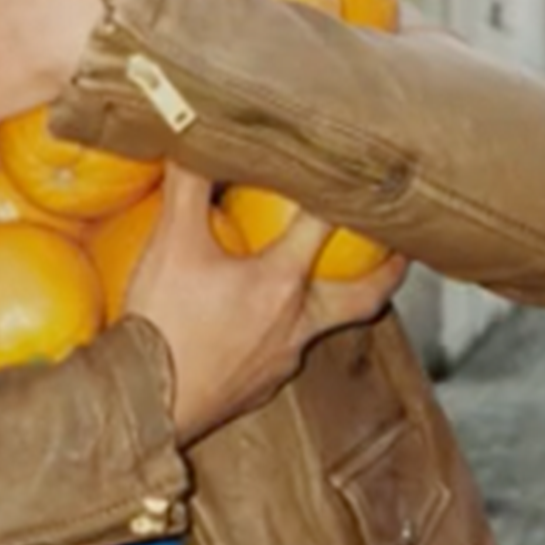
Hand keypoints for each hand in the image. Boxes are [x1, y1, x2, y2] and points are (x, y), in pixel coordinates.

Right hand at [125, 165, 409, 443]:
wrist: (143, 404)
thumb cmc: (162, 324)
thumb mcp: (171, 244)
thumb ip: (187, 187)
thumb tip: (195, 140)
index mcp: (280, 283)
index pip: (325, 227)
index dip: (344, 196)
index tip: (362, 178)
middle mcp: (294, 324)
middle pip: (362, 298)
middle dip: (386, 273)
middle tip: (401, 254)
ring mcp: (280, 362)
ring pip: (319, 328)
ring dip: (327, 304)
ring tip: (319, 284)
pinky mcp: (258, 390)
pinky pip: (281, 356)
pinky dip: (280, 335)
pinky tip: (256, 327)